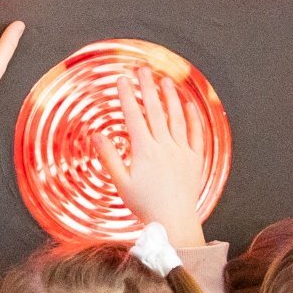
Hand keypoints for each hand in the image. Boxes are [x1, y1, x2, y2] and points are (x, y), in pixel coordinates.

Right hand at [111, 66, 215, 245]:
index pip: (133, 116)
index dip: (126, 96)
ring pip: (176, 117)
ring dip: (170, 97)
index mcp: (144, 151)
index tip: (121, 80)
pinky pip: (196, 134)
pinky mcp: (195, 160)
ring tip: (165, 80)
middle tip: (143, 70)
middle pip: (155, 110)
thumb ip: (109, 157)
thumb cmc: (146, 206)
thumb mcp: (121, 183)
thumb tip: (97, 135)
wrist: (174, 222)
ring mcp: (182, 151)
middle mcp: (164, 146)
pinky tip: (189, 105)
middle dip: (147, 87)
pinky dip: (193, 118)